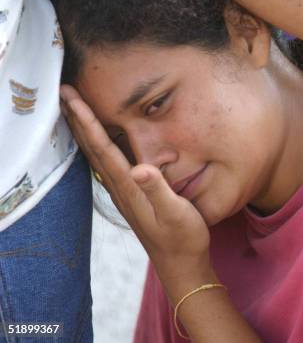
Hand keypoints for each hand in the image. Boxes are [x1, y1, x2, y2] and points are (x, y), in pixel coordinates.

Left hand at [59, 85, 211, 281]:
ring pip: (96, 156)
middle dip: (76, 120)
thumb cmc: (183, 238)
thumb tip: (141, 168)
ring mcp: (124, 194)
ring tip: (73, 111)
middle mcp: (121, 189)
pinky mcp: (131, 196)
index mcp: (130, 187)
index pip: (102, 149)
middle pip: (92, 149)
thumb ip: (159, 190)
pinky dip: (96, 146)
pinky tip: (98, 142)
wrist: (182, 264)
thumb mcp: (176, 213)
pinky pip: (107, 165)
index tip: (73, 98)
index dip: (87, 122)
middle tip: (63, 94)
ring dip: (83, 132)